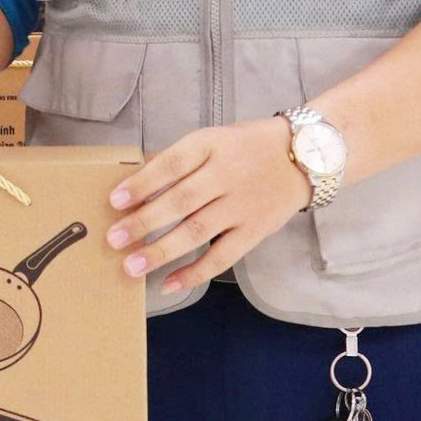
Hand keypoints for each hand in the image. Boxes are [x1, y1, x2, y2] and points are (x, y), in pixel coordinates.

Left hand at [106, 118, 313, 293]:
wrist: (305, 157)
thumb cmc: (248, 146)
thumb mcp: (212, 138)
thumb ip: (177, 157)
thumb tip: (136, 176)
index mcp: (211, 146)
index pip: (172, 164)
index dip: (142, 183)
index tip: (114, 201)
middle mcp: (226, 175)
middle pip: (181, 201)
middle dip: (144, 222)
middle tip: (114, 239)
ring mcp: (242, 206)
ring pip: (197, 232)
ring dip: (162, 251)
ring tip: (132, 266)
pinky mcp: (255, 231)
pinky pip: (223, 256)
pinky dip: (195, 272)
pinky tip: (170, 282)